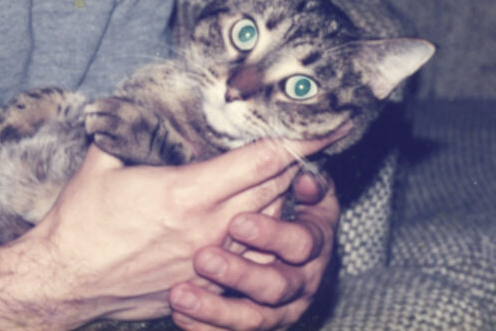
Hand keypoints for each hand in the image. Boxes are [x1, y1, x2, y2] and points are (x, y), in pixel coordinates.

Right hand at [15, 135, 340, 326]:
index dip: (299, 140)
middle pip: (276, 190)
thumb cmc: (80, 221)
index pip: (262, 160)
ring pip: (269, 225)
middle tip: (298, 143)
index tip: (327, 124)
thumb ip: (132, 127)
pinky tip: (250, 221)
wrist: (65, 281)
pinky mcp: (204, 285)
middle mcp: (209, 229)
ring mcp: (210, 262)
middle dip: (291, 164)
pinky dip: (258, 236)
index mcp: (189, 193)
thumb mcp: (103, 161)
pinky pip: (250, 258)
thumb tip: (142, 97)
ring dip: (277, 199)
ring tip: (276, 179)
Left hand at [168, 171, 339, 330]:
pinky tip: (181, 316)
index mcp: (315, 246)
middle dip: (239, 274)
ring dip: (215, 309)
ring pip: (253, 318)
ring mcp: (281, 312)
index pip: (300, 243)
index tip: (237, 223)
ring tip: (180, 295)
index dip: (272, 234)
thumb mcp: (308, 192)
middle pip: (276, 286)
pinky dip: (206, 329)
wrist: (295, 256)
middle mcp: (303, 284)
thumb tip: (307, 179)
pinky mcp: (259, 328)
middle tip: (203, 259)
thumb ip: (308, 182)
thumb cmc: (291, 212)